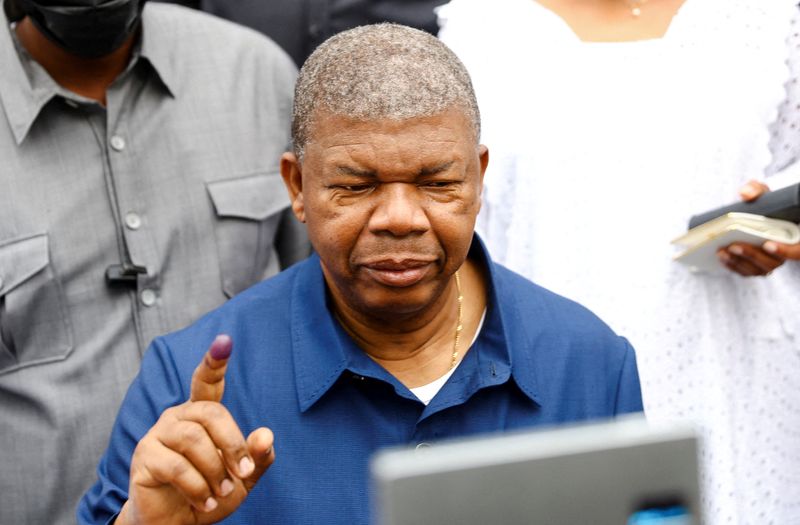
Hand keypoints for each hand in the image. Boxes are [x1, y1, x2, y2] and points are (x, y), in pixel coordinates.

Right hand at [117, 335, 274, 524]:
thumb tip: (266, 435)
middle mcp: (178, 417)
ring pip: (194, 440)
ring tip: (221, 492)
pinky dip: (198, 487)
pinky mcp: (144, 458)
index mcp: (202, 414)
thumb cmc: (212, 493)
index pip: (207, 381)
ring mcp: (158, 435)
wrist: (178, 524)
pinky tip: (204, 500)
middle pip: (211, 414)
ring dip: (215, 470)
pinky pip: (177, 466)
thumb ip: (258, 457)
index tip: (224, 341)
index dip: (214, 361)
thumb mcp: (243, 477)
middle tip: (243, 474)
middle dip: (233, 444)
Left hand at [717, 180, 799, 275]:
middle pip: (774, 262)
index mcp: (795, 235)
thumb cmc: (764, 205)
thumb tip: (745, 194)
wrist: (757, 215)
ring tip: (723, 250)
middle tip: (733, 245)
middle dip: (752, 254)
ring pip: (760, 269)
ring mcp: (773, 261)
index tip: (767, 244)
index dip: (785, 251)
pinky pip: (749, 272)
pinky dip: (734, 266)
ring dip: (740, 262)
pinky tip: (722, 256)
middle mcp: (787, 251)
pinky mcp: (759, 267)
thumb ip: (756, 190)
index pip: (798, 250)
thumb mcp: (762, 193)